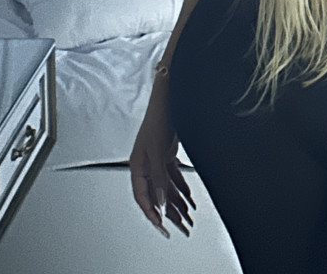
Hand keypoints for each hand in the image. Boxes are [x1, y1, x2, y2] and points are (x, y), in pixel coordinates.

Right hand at [129, 93, 196, 238]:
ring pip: (166, 188)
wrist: (169, 98)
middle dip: (170, 213)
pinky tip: (189, 199)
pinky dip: (182, 188)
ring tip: (188, 219)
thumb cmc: (158, 118)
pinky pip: (174, 177)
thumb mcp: (158, 151)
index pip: (142, 196)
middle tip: (180, 229)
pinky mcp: (166, 153)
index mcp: (138, 165)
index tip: (161, 227)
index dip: (151, 213)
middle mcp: (146, 164)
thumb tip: (161, 202)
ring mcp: (157, 159)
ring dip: (178, 203)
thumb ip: (159, 178)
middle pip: (157, 195)